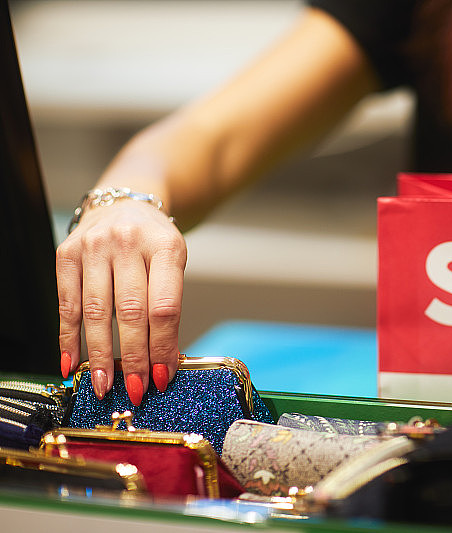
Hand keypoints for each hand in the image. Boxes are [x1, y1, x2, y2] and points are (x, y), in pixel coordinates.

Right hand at [56, 199, 185, 403]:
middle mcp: (128, 243)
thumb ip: (168, 304)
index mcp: (165, 246)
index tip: (163, 376)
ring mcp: (94, 247)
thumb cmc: (153, 242)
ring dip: (99, 355)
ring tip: (104, 384)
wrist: (125, 204)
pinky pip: (67, 304)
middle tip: (135, 389)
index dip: (163, 346)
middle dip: (133, 357)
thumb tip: (161, 359)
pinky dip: (69, 338)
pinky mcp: (66, 254)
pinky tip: (73, 363)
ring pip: (96, 312)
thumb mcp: (174, 263)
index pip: (164, 306)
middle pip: (130, 312)